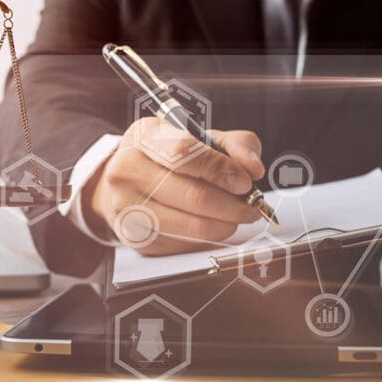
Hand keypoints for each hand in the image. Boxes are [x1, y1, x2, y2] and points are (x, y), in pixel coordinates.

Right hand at [84, 117, 264, 254]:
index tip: (246, 183)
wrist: (130, 181)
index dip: (220, 170)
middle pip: (193, 196)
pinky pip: (187, 245)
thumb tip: (254, 168)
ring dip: (227, 224)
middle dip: (234, 205)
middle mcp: (127, 171)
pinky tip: (214, 224)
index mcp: (145, 137)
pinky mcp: (137, 239)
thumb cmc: (173, 158)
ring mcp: (127, 208)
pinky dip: (210, 237)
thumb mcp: (203, 138)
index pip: (184, 154)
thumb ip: (236, 144)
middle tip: (253, 206)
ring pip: (193, 226)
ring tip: (239, 215)